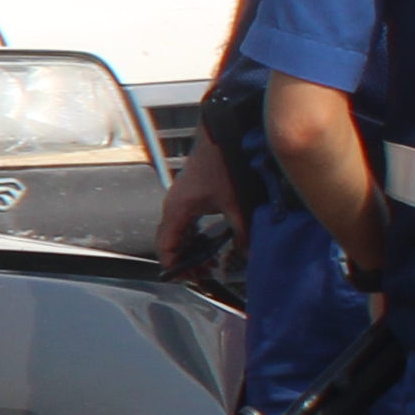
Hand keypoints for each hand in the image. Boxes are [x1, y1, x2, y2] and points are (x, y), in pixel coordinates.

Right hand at [154, 134, 234, 275]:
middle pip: (169, 241)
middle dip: (184, 259)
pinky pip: (184, 220)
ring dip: (189, 246)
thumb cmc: (222, 165)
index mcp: (177, 211)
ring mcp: (179, 199)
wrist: (220, 135)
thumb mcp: (236, 204)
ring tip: (208, 259)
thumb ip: (242, 233)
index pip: (165, 247)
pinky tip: (210, 238)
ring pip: (177, 231)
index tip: (188, 278)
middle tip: (202, 272)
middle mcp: (173, 206)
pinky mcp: (189, 193)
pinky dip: (193, 234)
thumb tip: (249, 256)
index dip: (174, 266)